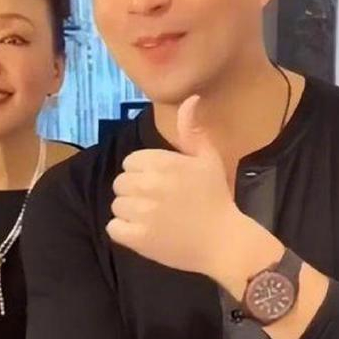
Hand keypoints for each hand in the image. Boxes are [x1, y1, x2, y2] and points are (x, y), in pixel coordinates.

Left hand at [107, 95, 252, 278]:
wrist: (224, 241)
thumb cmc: (216, 197)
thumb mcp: (207, 158)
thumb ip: (191, 130)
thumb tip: (190, 98)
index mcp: (162, 162)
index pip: (130, 162)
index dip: (144, 172)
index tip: (162, 183)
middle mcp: (148, 184)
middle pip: (120, 183)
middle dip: (136, 191)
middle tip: (159, 202)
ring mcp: (142, 212)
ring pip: (117, 205)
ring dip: (131, 212)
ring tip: (153, 218)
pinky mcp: (137, 238)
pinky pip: (114, 228)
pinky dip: (125, 231)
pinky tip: (144, 232)